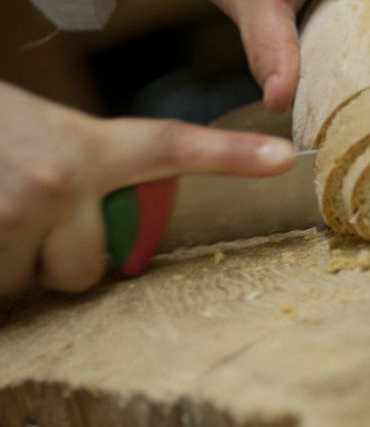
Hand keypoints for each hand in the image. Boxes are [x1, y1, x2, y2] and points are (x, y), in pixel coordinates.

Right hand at [0, 83, 295, 295]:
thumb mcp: (36, 138)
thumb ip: (81, 177)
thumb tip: (101, 244)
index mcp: (81, 146)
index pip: (164, 148)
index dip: (228, 158)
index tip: (285, 159)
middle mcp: (58, 178)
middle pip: (88, 269)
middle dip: (53, 259)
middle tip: (15, 215)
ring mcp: (16, 208)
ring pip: (34, 283)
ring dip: (7, 267)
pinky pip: (1, 289)